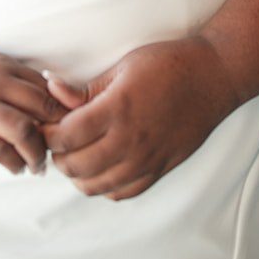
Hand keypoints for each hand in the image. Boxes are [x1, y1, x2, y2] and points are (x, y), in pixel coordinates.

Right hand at [0, 48, 71, 175]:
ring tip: (37, 166)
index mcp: (0, 65)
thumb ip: (9, 80)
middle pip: (44, 108)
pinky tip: (13, 167)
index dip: (64, 112)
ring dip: (37, 154)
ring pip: (24, 131)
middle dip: (57, 133)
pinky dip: (12, 163)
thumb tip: (45, 105)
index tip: (67, 130)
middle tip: (58, 151)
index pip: (48, 88)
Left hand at [39, 36, 242, 201]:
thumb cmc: (167, 64)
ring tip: (76, 154)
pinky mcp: (159, 170)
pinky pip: (121, 193)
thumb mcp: (122, 67)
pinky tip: (102, 167)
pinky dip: (104, 186)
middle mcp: (130, 141)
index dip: (48, 134)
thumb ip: (85, 88)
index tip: (45, 125)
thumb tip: (50, 88)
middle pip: (75, 166)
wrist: (213, 77)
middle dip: (58, 155)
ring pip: (95, 186)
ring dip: (78, 174)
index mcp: (117, 110)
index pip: (66, 136)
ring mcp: (145, 160)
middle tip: (57, 140)